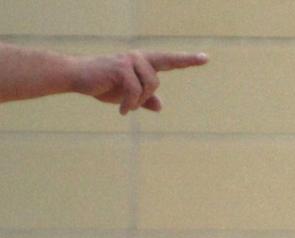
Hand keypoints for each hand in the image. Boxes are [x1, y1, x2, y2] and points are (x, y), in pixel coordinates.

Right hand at [71, 50, 207, 113]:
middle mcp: (138, 57)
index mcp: (143, 63)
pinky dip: (130, 104)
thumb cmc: (102, 85)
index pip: (168, 61)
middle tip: (162, 85)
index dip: (186, 60)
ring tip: (125, 105)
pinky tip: (123, 111)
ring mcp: (129, 60)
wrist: (77, 77)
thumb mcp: (127, 96)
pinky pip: (135, 92)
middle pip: (156, 82)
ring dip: (136, 101)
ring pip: (149, 87)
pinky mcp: (121, 66)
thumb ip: (144, 100)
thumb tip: (160, 105)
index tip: (205, 58)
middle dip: (156, 86)